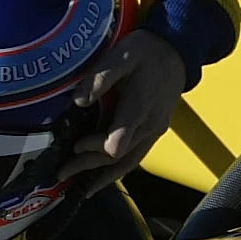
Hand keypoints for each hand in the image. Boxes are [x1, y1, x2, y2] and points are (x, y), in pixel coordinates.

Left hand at [57, 30, 186, 190]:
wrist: (178, 51)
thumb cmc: (147, 51)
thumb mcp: (122, 55)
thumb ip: (100, 77)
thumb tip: (78, 100)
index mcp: (139, 105)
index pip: (119, 139)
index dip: (96, 147)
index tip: (77, 145)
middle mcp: (149, 124)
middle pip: (119, 155)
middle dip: (89, 166)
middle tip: (63, 173)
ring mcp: (154, 130)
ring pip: (128, 162)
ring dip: (103, 176)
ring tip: (81, 188)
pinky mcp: (155, 131)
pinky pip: (136, 157)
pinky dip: (117, 171)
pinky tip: (103, 177)